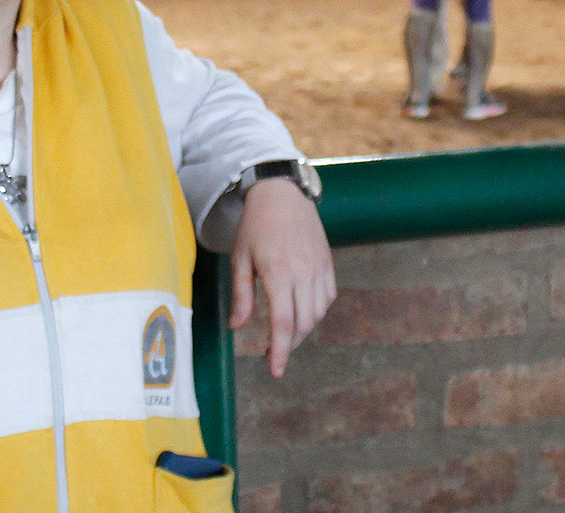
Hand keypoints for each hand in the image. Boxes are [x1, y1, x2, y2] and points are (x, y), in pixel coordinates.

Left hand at [228, 177, 335, 376]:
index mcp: (278, 273)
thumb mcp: (240, 259)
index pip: (283, 323)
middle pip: (303, 323)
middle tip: (272, 353)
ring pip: (317, 313)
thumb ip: (241, 295)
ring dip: (303, 330)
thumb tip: (237, 328)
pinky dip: (316, 312)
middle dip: (290, 345)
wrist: (282, 194)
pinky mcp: (327, 263)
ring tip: (285, 333)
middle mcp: (303, 273)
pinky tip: (302, 313)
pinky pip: (327, 297)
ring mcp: (319, 268)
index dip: (281, 351)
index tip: (276, 371)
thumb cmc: (256, 226)